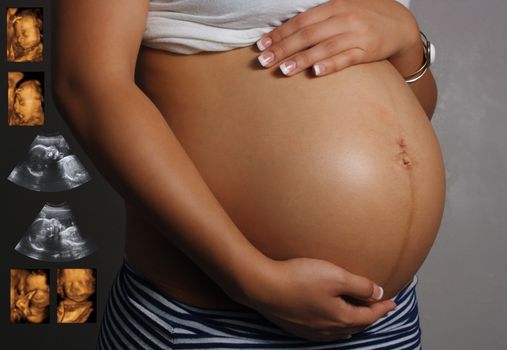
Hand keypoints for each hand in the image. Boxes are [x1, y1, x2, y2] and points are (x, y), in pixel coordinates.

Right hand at [239, 257, 396, 341]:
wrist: (263, 287)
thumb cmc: (299, 278)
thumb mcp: (335, 276)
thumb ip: (360, 285)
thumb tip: (379, 293)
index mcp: (340, 318)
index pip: (369, 315)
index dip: (382, 308)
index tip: (392, 302)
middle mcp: (328, 329)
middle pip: (355, 325)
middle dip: (369, 316)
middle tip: (378, 308)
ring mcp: (311, 330)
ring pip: (339, 330)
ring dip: (352, 321)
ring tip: (357, 314)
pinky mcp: (297, 327)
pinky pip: (324, 330)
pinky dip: (335, 323)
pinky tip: (330, 318)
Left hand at [255, 0, 419, 76]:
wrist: (400, 24)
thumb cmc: (364, 18)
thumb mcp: (342, 8)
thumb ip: (318, 17)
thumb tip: (287, 29)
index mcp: (334, 6)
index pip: (301, 21)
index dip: (280, 33)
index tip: (262, 46)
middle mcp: (344, 18)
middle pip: (308, 35)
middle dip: (283, 48)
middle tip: (264, 61)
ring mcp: (357, 35)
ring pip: (324, 48)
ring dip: (302, 59)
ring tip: (283, 69)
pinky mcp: (368, 51)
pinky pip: (346, 58)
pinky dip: (330, 65)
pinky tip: (315, 72)